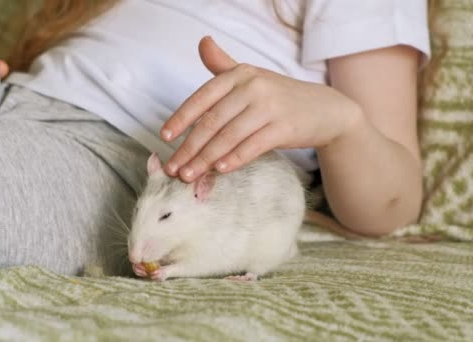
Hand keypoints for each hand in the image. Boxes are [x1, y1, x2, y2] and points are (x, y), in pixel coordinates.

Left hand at [161, 36, 360, 181]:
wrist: (326, 110)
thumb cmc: (280, 96)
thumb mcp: (252, 76)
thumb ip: (223, 65)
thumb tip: (202, 42)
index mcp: (239, 74)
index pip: (202, 97)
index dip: (181, 118)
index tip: (165, 137)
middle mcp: (253, 87)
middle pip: (212, 121)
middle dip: (189, 147)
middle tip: (173, 167)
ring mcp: (269, 107)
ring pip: (228, 136)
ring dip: (205, 159)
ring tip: (189, 175)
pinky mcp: (284, 128)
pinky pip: (252, 146)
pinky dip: (234, 159)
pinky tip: (219, 171)